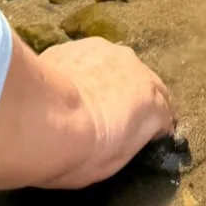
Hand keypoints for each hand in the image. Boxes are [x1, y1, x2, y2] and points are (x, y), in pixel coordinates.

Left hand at [37, 39, 174, 188]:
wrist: (40, 117)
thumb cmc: (80, 152)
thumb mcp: (115, 161)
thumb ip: (130, 140)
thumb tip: (127, 133)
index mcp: (153, 103)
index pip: (164, 114)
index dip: (155, 127)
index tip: (144, 139)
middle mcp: (139, 70)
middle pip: (146, 84)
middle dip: (136, 99)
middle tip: (116, 118)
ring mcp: (109, 52)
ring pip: (116, 67)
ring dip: (109, 81)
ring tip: (87, 99)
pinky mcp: (78, 44)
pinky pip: (87, 60)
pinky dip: (82, 72)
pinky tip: (64, 86)